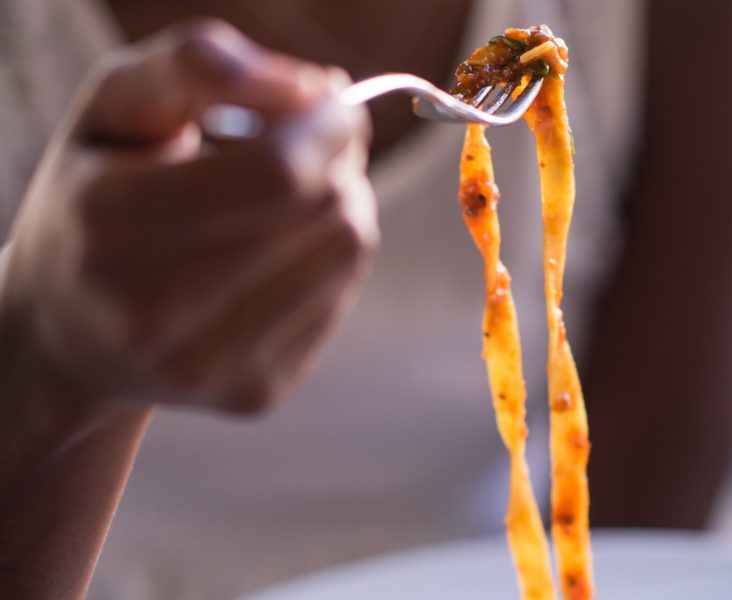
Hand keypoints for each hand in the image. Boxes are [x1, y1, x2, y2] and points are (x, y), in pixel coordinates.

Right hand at [0, 19, 377, 414]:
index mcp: (112, 226)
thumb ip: (200, 66)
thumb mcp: (116, 106)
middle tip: (306, 146)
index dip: (328, 127)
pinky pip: (342, 297)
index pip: (276, 174)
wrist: (67, 330)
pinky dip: (328, 258)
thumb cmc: (96, 200)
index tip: (333, 101)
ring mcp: (209, 367)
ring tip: (292, 197)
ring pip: (349, 253)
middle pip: (327, 213)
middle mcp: (156, 315)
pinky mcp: (252, 394)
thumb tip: (313, 88)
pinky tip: (280, 252)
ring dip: (342, 204)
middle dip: (337, 161)